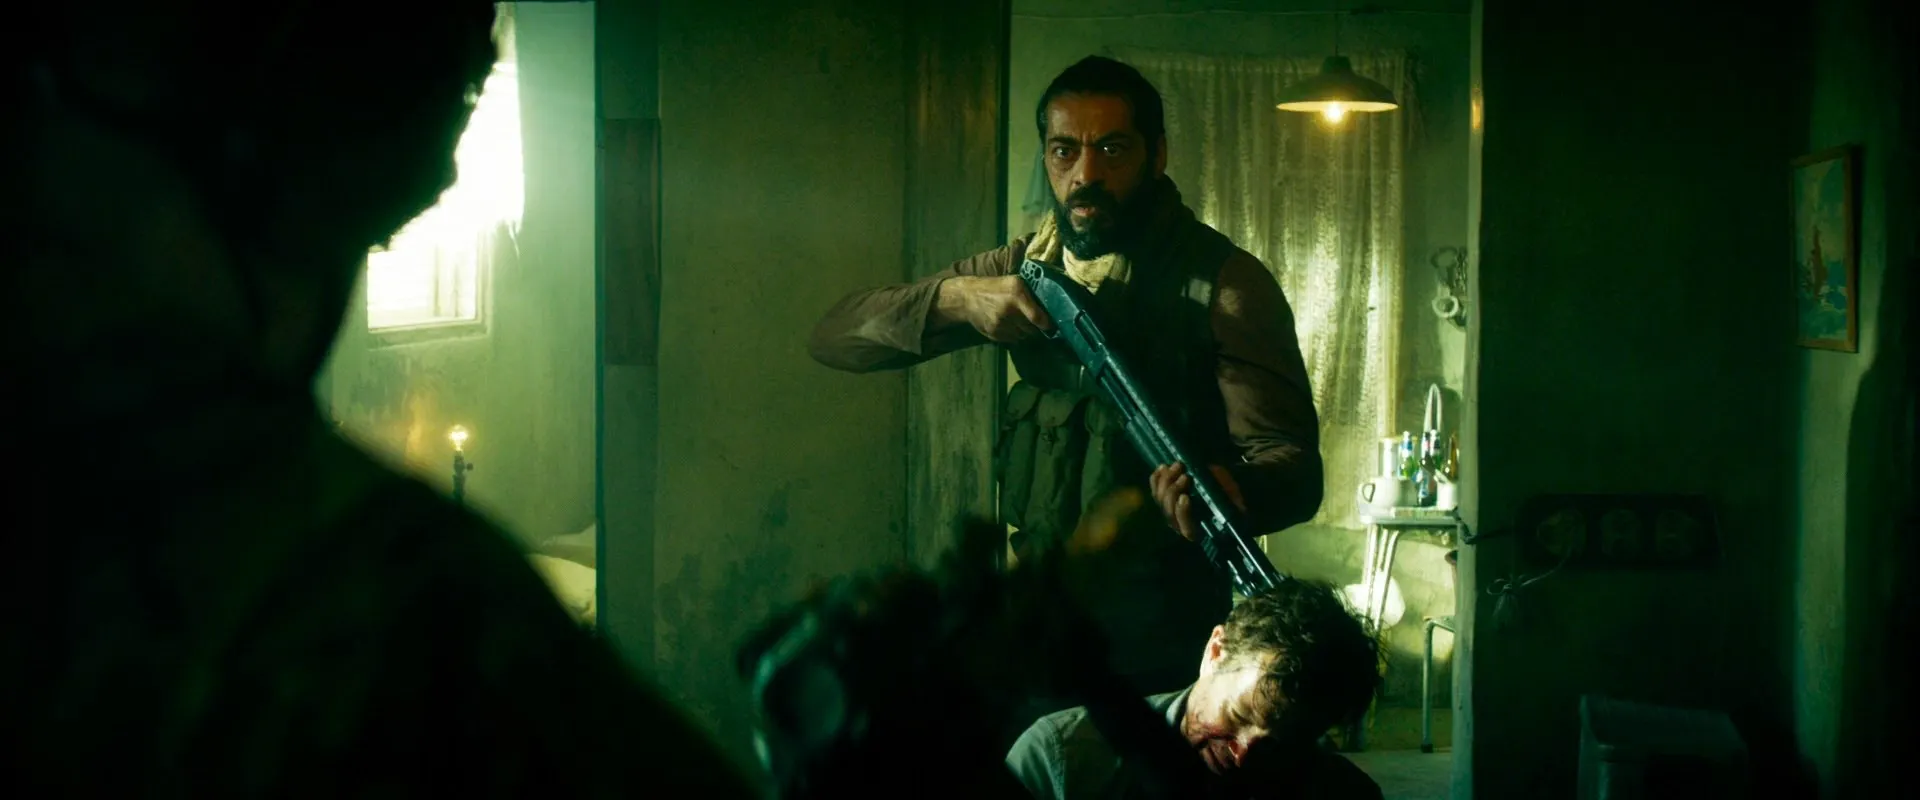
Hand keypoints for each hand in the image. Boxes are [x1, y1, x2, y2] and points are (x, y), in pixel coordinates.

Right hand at [937, 274, 1053, 343]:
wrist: (968, 296)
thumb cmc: (995, 287)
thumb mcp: (1014, 282)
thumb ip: (1030, 294)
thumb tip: (1048, 309)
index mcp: (1017, 294)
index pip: (1037, 317)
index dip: (1046, 325)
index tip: (1051, 327)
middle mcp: (1009, 310)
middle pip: (1031, 329)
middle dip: (1035, 328)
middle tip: (1036, 325)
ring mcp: (1000, 324)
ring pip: (1022, 336)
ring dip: (1025, 332)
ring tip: (1020, 324)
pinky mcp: (994, 333)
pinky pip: (1012, 340)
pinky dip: (1014, 335)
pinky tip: (1010, 326)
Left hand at [1150, 463, 1246, 542]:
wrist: (1223, 488)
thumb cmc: (1230, 497)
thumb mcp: (1232, 496)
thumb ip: (1227, 496)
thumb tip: (1225, 492)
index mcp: (1198, 530)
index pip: (1186, 528)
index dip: (1183, 513)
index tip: (1186, 497)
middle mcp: (1180, 524)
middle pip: (1168, 512)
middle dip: (1174, 492)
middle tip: (1186, 475)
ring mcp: (1170, 511)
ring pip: (1160, 500)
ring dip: (1166, 482)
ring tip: (1178, 465)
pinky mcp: (1163, 499)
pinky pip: (1154, 490)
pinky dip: (1157, 478)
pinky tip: (1163, 467)